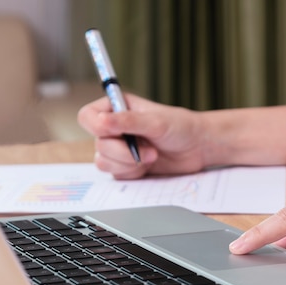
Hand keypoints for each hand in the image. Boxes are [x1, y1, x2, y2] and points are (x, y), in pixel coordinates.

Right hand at [78, 94, 206, 178]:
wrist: (197, 148)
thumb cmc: (180, 127)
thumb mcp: (156, 122)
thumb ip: (128, 122)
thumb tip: (102, 121)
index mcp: (116, 108)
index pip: (87, 117)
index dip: (96, 127)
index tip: (115, 133)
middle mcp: (113, 128)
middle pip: (98, 144)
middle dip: (124, 152)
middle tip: (149, 150)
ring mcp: (118, 148)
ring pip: (103, 162)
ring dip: (129, 163)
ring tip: (151, 156)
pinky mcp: (125, 166)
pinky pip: (116, 174)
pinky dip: (132, 173)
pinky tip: (148, 165)